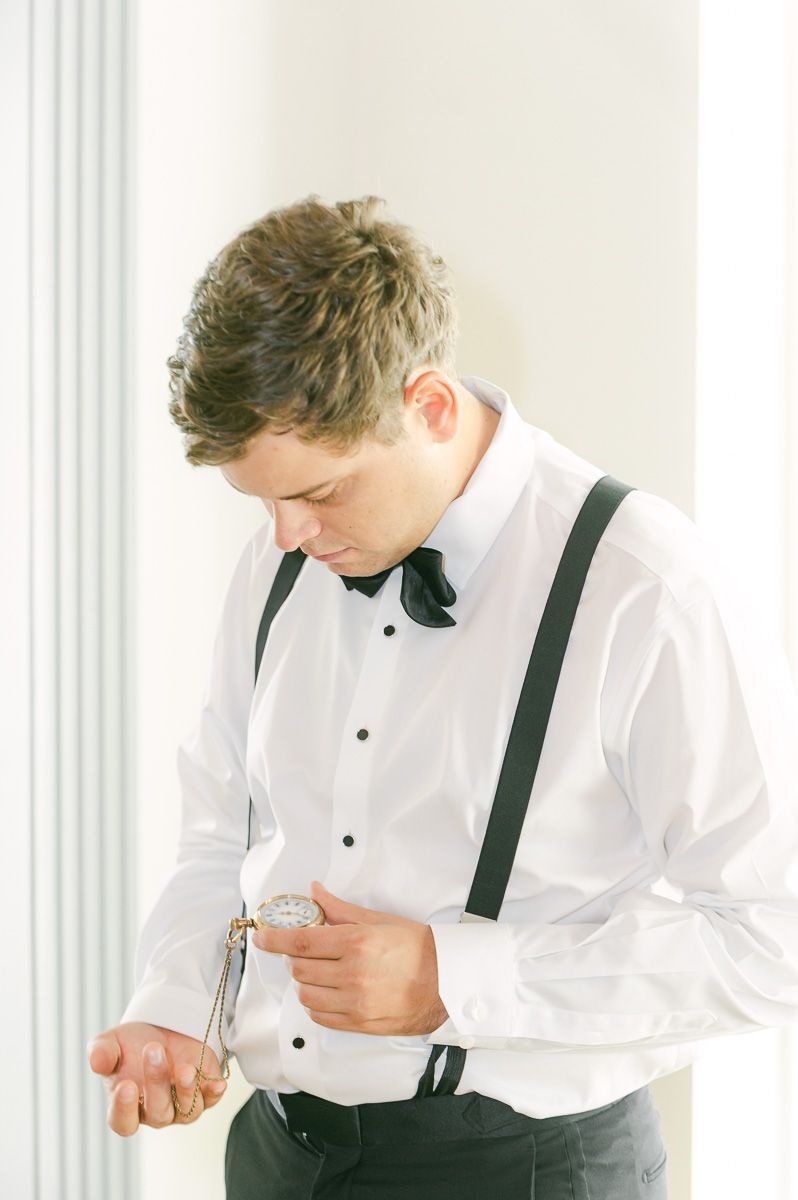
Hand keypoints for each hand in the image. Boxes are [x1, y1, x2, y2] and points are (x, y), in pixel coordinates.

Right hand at [87, 1021, 226, 1135]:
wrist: (161, 1028)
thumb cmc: (132, 1043)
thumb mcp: (112, 1042)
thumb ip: (101, 1052)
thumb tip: (96, 1062)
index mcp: (127, 1105)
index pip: (123, 1122)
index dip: (124, 1109)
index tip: (126, 1085)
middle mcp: (155, 1111)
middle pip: (158, 1113)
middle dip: (156, 1083)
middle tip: (153, 1050)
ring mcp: (181, 1104)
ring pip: (187, 1112)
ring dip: (186, 1091)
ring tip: (185, 1069)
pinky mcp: (204, 1091)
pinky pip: (211, 1100)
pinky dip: (214, 1093)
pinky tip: (217, 1084)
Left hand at [252, 881, 449, 1035]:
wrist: (447, 982)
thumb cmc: (417, 948)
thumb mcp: (379, 920)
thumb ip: (340, 909)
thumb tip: (315, 893)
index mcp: (357, 943)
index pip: (301, 942)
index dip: (275, 939)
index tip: (262, 936)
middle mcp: (353, 975)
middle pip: (300, 968)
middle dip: (294, 957)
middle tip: (303, 949)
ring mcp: (355, 1003)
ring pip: (306, 994)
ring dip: (304, 980)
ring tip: (318, 970)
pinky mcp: (359, 1024)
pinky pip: (320, 1016)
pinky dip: (315, 1003)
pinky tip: (327, 991)